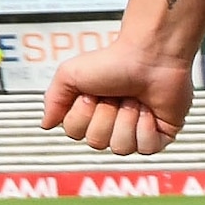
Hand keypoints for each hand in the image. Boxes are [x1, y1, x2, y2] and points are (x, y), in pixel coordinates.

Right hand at [39, 42, 190, 156]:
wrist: (150, 56)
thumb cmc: (113, 61)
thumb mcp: (69, 74)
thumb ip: (52, 100)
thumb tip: (46, 124)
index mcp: (88, 113)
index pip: (74, 133)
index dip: (82, 114)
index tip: (91, 94)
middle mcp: (109, 125)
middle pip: (97, 142)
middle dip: (106, 115)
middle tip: (116, 95)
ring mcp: (134, 132)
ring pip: (121, 147)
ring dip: (127, 120)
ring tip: (134, 100)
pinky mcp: (158, 136)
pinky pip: (146, 148)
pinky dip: (146, 127)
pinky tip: (149, 111)